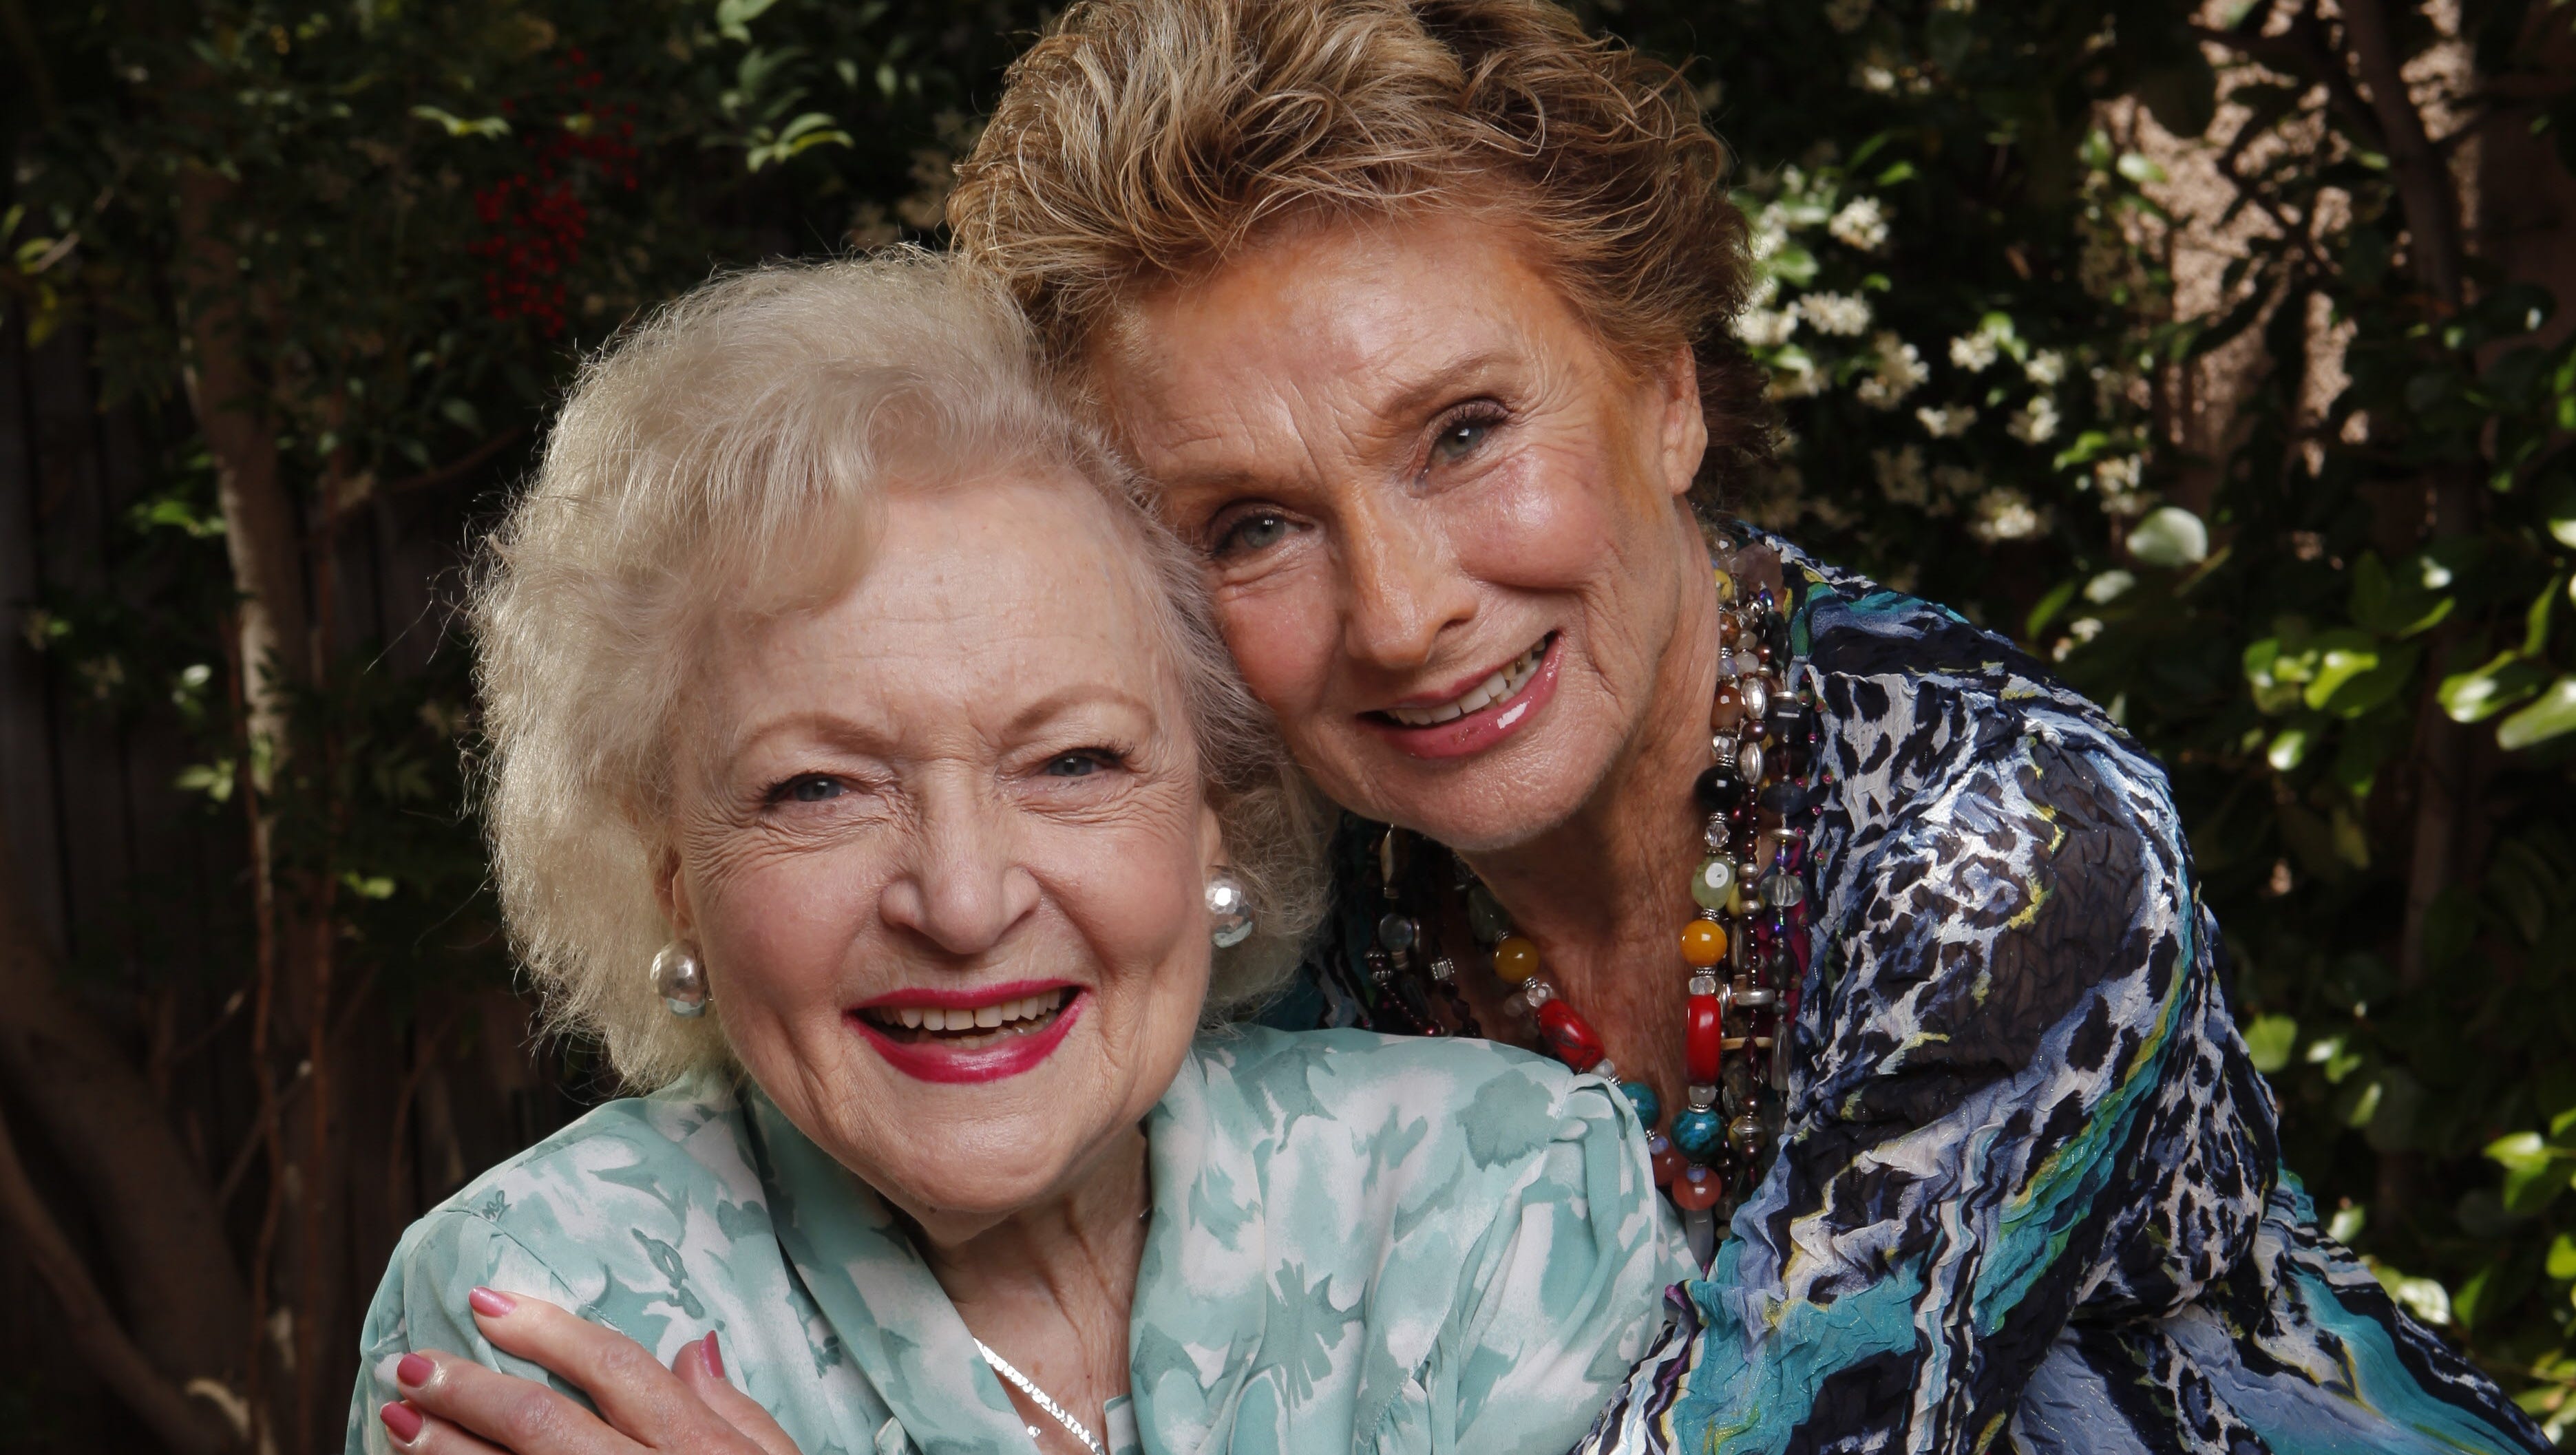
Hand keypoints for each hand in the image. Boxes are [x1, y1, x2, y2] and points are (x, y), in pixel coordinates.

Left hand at [377, 1286, 799, 1454]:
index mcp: (700, 1448)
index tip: (486, 1303)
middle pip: (543, 1422)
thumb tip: (696, 1346)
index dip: (547, 1329)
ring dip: (445, 1451)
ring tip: (397, 1421)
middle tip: (412, 1365)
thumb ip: (737, 1411)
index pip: (616, 1368)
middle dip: (469, 1389)